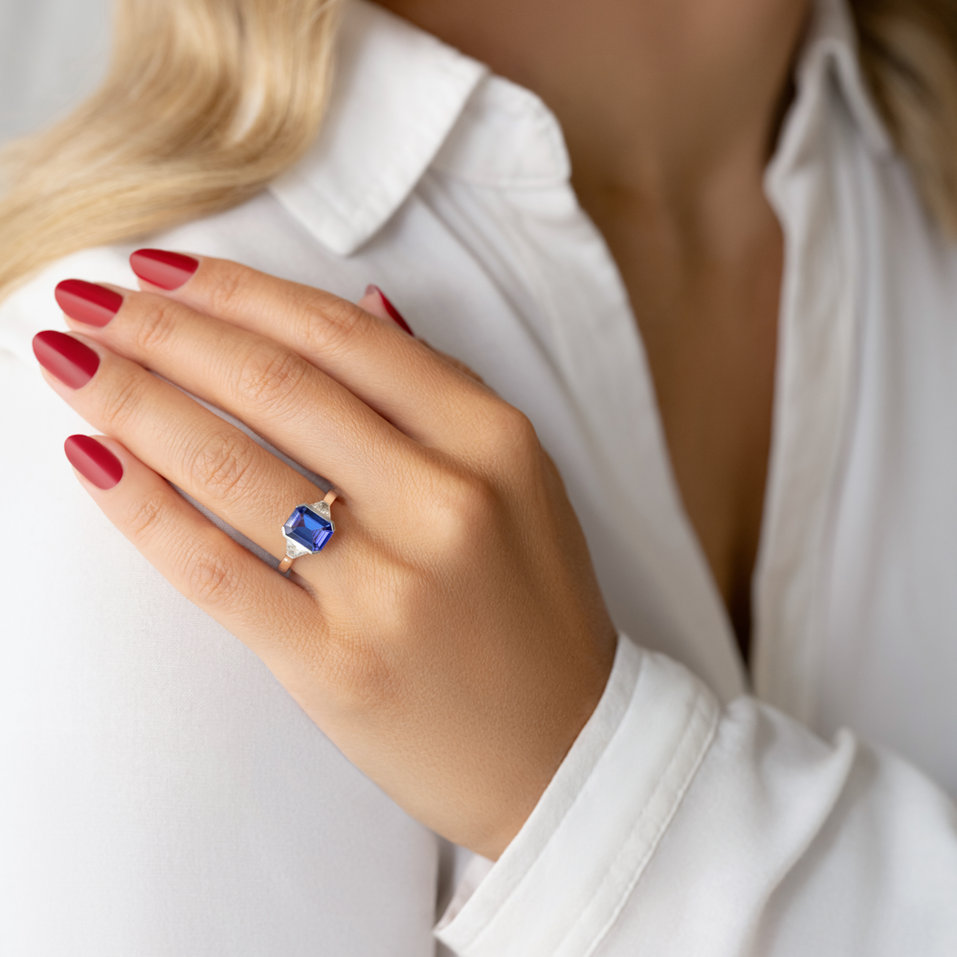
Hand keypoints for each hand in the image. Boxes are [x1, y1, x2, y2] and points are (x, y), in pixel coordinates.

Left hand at [33, 251, 617, 858]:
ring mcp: (388, 586)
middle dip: (164, 330)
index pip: (340, 337)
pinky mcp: (333, 663)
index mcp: (494, 441)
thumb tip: (365, 305)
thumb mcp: (523, 482)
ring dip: (131, 402)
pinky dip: (144, 511)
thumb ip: (444, 390)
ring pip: (231, 468)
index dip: (237, 290)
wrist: (560, 748)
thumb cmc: (537, 611)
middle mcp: (444, 500)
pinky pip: (215, 570)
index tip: (162, 267)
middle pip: (274, 386)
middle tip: (88, 297)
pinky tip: (93, 461)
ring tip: (68, 361)